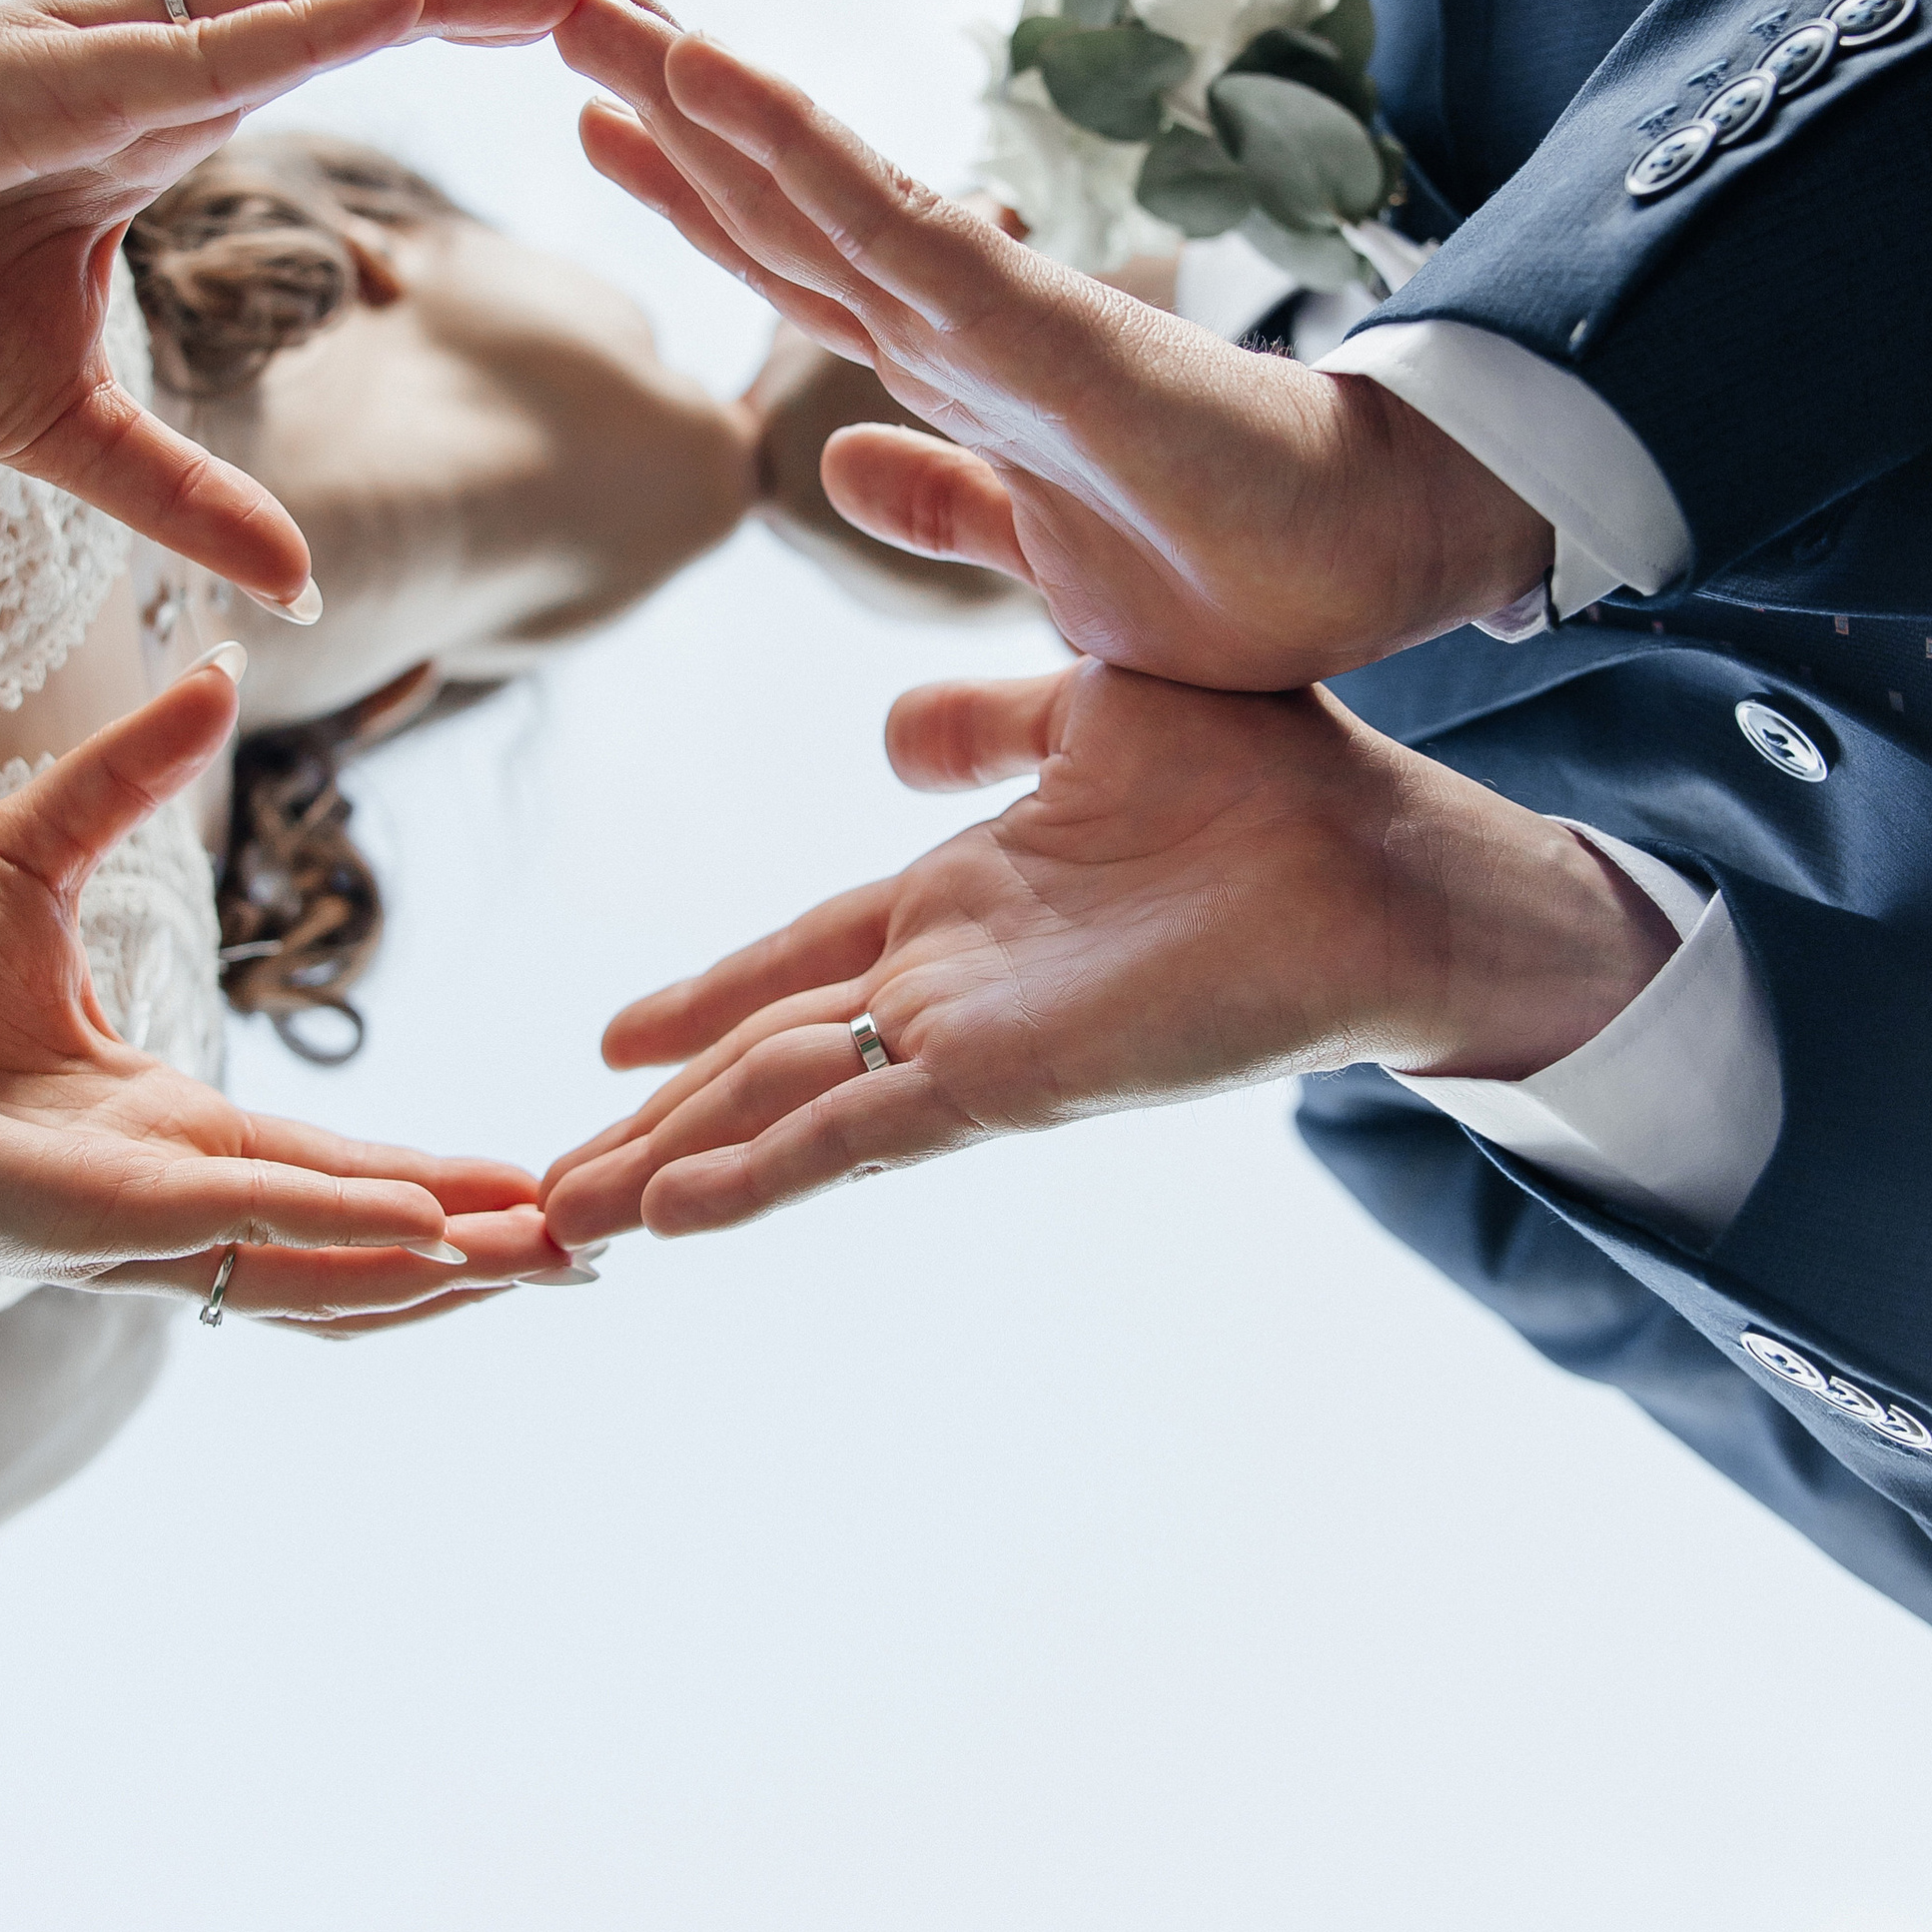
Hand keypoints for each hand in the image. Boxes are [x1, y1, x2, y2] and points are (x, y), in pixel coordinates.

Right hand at [0, 0, 591, 617]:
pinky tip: (409, 0)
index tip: (595, 44)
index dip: (466, 17)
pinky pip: (189, 28)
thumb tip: (295, 582)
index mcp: (158, 105)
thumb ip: (185, 492)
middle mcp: (138, 48)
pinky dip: (308, 10)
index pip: (344, 27)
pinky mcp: (24, 72)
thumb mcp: (62, 431)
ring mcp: (83, 44)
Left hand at [0, 651, 576, 1330]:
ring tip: (547, 1255)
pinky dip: (332, 1233)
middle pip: (348, 1235)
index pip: (327, 1159)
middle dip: (473, 1249)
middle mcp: (152, 1190)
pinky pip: (224, 1229)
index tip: (534, 1175)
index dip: (432, 1171)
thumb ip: (128, 780)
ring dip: (431, 1262)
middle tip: (593, 1242)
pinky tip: (424, 1233)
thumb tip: (213, 674)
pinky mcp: (66, 1215)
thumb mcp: (24, 858)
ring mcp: (117, 1217)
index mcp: (153, 1122)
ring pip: (309, 1260)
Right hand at [540, 658, 1676, 1242]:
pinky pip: (859, 1133)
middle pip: (760, 1059)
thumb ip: (983, 715)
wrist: (1394, 863)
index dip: (698, 998)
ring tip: (563, 1222)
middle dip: (646, 1124)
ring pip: (781, 1111)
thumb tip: (891, 723)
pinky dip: (763, 1174)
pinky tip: (674, 1216)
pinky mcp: (1009, 1081)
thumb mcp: (1085, 710)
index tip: (604, 1041)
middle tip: (536, 1188)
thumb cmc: (1274, 782)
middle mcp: (952, 988)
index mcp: (965, 906)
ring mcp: (971, 1043)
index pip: (795, 959)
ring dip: (669, 1168)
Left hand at [559, 0, 1547, 685]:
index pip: (796, 264)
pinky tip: (711, 73)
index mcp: (958, 372)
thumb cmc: (1241, 571)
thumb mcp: (1045, 570)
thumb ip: (946, 512)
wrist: (1384, 564)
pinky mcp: (1043, 330)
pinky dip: (797, 144)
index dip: (693, 191)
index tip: (597, 120)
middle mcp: (961, 320)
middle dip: (661, 98)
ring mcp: (996, 313)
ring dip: (696, 86)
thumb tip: (838, 464)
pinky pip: (893, 222)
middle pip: (776, 195)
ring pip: (811, 182)